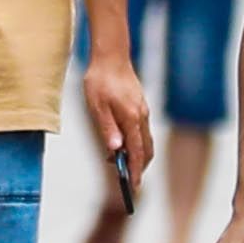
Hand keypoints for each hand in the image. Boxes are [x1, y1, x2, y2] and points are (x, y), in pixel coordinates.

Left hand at [82, 48, 152, 183]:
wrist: (110, 55)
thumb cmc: (100, 79)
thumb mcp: (97, 106)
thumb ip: (107, 128)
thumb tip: (115, 149)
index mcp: (131, 118)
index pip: (136, 152)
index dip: (135, 172)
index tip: (133, 188)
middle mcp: (141, 116)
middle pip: (146, 150)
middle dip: (139, 167)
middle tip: (127, 181)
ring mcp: (142, 111)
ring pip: (146, 141)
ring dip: (137, 155)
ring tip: (118, 163)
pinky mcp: (140, 106)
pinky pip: (142, 131)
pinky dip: (136, 143)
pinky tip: (120, 143)